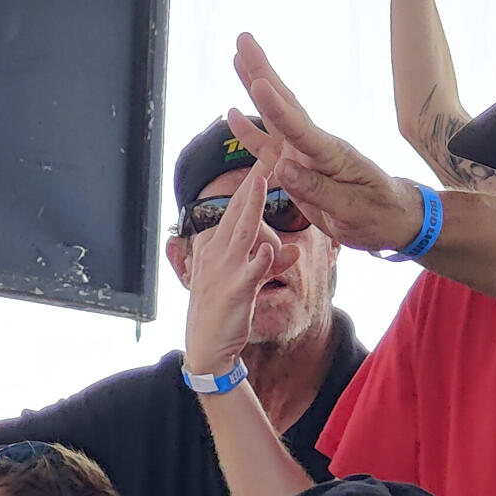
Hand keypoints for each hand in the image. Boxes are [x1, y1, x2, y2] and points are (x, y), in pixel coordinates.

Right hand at [182, 161, 281, 378]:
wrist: (205, 349)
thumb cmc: (224, 313)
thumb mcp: (247, 282)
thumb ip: (269, 262)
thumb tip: (290, 248)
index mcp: (216, 246)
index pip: (237, 207)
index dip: (252, 180)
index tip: (266, 153)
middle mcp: (217, 252)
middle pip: (238, 208)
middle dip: (253, 178)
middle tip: (268, 147)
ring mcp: (225, 270)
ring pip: (241, 231)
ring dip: (252, 204)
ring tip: (262, 180)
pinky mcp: (236, 291)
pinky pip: (251, 272)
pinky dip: (260, 260)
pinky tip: (271, 249)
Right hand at [228, 35, 429, 256]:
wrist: (395, 218)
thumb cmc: (380, 214)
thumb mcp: (354, 211)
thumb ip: (318, 190)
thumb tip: (283, 167)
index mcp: (332, 156)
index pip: (300, 127)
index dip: (277, 107)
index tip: (259, 83)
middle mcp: (316, 148)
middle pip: (285, 105)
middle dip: (262, 72)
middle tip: (243, 39)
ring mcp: (305, 155)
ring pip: (274, 117)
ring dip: (255, 87)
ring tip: (237, 58)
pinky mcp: (298, 169)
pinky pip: (269, 146)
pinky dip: (250, 131)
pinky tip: (233, 113)